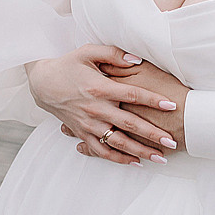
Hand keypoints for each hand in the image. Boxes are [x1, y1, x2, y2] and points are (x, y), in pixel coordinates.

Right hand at [27, 45, 179, 164]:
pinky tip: (135, 163)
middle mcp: (95, 109)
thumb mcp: (88, 52)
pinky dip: (118, 159)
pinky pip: (101, 150)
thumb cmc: (68, 65)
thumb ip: (114, 53)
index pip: (132, 95)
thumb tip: (137, 58)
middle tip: (172, 141)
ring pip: (117, 142)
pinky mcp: (82, 133)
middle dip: (152, 134)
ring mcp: (88, 124)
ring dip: (139, 151)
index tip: (172, 105)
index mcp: (99, 88)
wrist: (42, 84)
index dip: (152, 100)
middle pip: (129, 124)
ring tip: (160, 158)